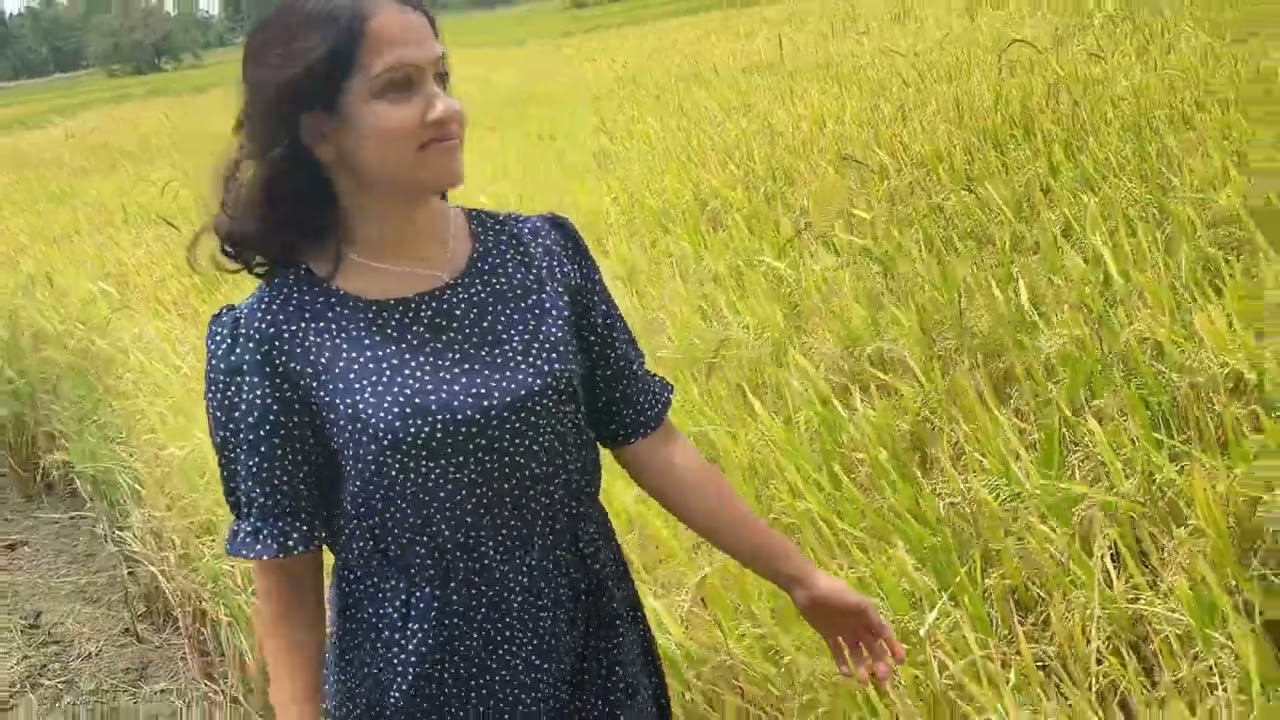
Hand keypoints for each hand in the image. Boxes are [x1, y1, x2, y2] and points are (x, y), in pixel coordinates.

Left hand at [788, 570, 905, 684]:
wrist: (808, 588)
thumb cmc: (836, 593)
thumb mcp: (859, 604)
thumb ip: (873, 619)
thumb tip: (887, 635)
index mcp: (868, 616)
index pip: (884, 635)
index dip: (893, 647)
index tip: (901, 662)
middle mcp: (858, 625)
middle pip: (872, 647)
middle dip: (879, 662)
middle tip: (882, 678)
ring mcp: (843, 631)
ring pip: (855, 652)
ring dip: (861, 666)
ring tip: (863, 681)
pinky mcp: (828, 634)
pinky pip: (837, 651)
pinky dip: (841, 662)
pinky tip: (846, 673)